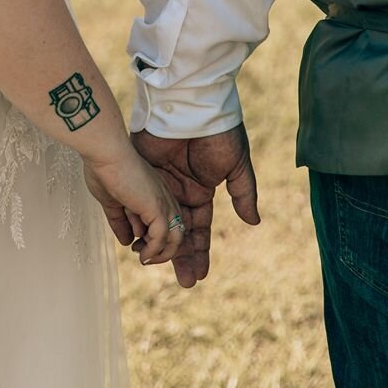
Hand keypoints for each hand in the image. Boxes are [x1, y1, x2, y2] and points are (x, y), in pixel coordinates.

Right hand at [82, 144, 185, 266]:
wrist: (104, 153)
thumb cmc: (104, 170)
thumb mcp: (112, 201)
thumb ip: (120, 221)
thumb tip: (126, 241)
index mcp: (155, 192)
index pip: (165, 221)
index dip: (153, 237)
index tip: (133, 244)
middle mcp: (164, 197)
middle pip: (175, 230)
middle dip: (161, 249)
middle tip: (141, 255)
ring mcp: (163, 202)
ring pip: (175, 238)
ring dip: (160, 254)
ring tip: (143, 258)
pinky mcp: (157, 209)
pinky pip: (162, 238)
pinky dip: (153, 251)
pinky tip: (141, 255)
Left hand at [131, 123, 259, 287]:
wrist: (193, 103)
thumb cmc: (218, 131)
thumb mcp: (235, 164)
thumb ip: (242, 193)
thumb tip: (253, 222)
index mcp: (202, 189)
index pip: (200, 228)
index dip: (199, 252)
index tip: (199, 276)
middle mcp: (179, 189)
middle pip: (177, 230)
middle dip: (179, 256)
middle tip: (182, 284)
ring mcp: (158, 181)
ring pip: (155, 219)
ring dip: (154, 242)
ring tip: (153, 266)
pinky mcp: (141, 170)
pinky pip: (137, 200)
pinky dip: (136, 219)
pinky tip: (135, 239)